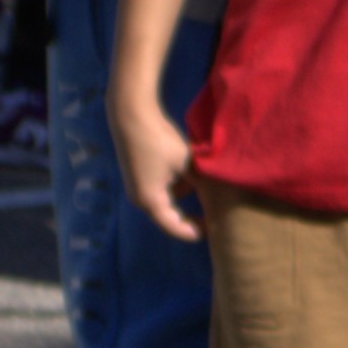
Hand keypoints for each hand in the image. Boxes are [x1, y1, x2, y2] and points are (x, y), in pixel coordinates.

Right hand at [113, 86, 200, 242]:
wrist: (131, 114)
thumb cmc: (159, 141)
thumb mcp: (185, 163)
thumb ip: (200, 181)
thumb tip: (217, 193)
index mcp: (151, 201)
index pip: (174, 227)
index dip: (193, 232)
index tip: (211, 233)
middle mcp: (141, 199)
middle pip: (169, 216)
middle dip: (190, 217)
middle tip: (212, 218)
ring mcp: (138, 186)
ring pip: (166, 199)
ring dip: (184, 196)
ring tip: (206, 191)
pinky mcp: (138, 174)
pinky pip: (160, 187)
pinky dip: (176, 184)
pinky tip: (190, 173)